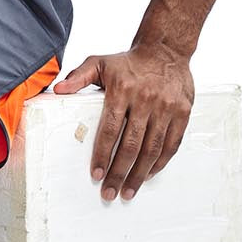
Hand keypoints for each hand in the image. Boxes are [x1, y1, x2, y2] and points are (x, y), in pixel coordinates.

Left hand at [52, 43, 193, 200]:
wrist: (165, 49)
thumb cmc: (128, 61)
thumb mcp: (99, 62)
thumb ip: (79, 77)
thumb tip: (59, 90)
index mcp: (122, 89)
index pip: (110, 128)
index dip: (102, 154)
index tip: (95, 173)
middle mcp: (145, 99)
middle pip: (131, 145)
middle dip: (119, 172)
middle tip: (109, 192)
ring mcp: (166, 107)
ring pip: (152, 149)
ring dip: (139, 174)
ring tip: (128, 191)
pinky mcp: (182, 113)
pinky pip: (171, 144)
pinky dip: (159, 163)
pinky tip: (148, 174)